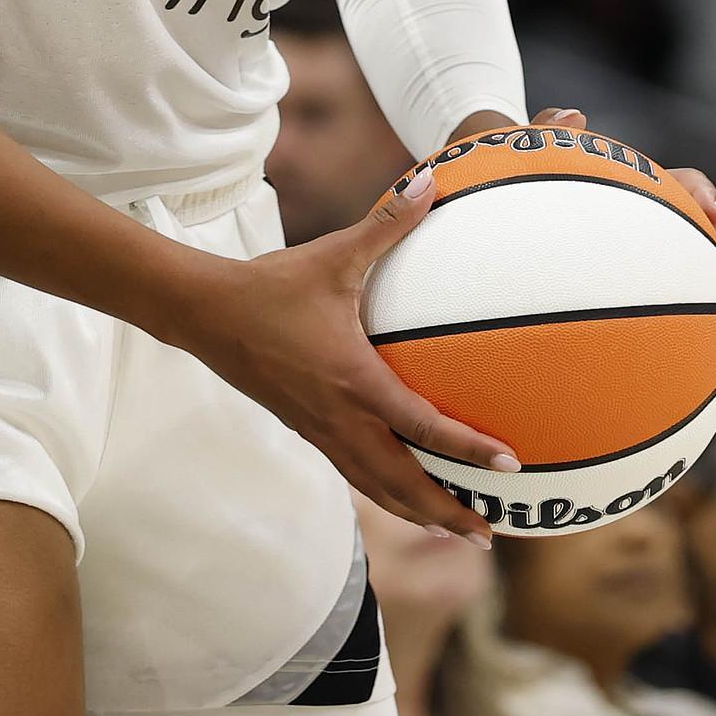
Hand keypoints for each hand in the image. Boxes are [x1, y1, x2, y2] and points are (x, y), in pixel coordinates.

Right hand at [180, 163, 512, 543]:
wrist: (207, 316)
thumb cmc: (272, 285)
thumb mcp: (332, 256)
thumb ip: (386, 224)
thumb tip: (430, 182)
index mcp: (353, 380)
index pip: (422, 427)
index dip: (467, 450)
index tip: (509, 466)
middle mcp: (340, 417)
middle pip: (402, 482)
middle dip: (447, 512)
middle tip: (489, 532)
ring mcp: (321, 430)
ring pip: (376, 488)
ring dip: (417, 513)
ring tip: (455, 530)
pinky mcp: (308, 431)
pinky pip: (354, 475)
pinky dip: (385, 494)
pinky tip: (402, 497)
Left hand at [529, 108, 715, 340]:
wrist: (513, 224)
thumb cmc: (528, 184)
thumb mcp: (530, 155)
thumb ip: (547, 130)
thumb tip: (574, 115)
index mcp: (641, 188)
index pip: (685, 185)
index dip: (703, 195)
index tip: (714, 213)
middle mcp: (657, 223)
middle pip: (709, 234)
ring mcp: (654, 259)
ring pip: (704, 276)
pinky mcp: (645, 292)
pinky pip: (681, 309)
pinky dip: (703, 330)